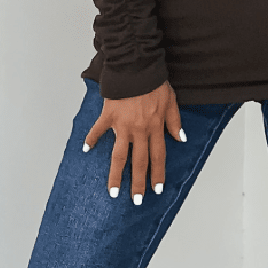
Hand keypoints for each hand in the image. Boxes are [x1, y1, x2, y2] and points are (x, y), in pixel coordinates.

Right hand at [82, 80, 184, 204]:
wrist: (136, 67)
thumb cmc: (154, 81)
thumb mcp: (171, 100)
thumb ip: (174, 121)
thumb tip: (180, 138)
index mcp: (155, 127)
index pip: (158, 156)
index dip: (157, 174)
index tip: (156, 190)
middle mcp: (139, 130)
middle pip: (139, 162)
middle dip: (138, 183)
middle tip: (135, 200)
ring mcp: (122, 125)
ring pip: (119, 155)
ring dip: (116, 175)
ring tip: (112, 191)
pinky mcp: (109, 116)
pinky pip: (98, 131)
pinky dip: (91, 139)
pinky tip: (86, 150)